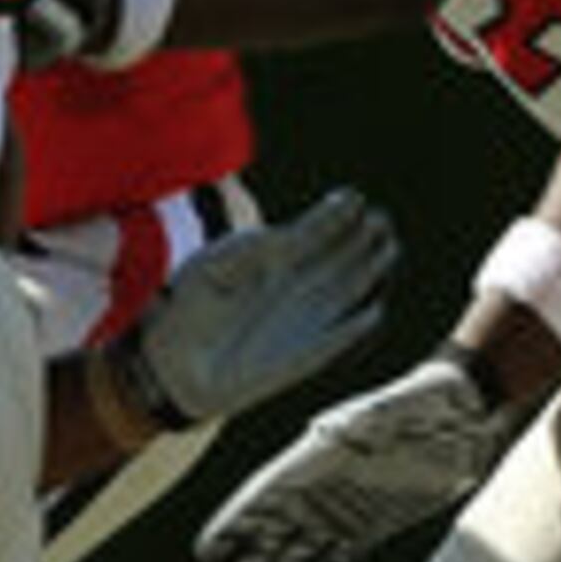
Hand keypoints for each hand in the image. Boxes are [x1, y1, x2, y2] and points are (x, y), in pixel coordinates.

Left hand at [107, 188, 399, 429]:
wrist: (172, 362)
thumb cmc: (191, 303)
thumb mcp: (222, 266)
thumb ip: (260, 249)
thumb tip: (302, 227)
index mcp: (275, 254)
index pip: (318, 228)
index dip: (339, 213)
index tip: (352, 199)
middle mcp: (299, 282)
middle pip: (346, 253)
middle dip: (368, 236)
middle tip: (379, 221)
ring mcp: (308, 317)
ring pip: (353, 289)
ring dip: (373, 270)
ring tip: (387, 249)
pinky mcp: (310, 354)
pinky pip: (343, 338)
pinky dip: (359, 327)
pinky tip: (374, 310)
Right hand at [193, 348, 525, 561]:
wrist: (460, 411)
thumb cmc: (419, 402)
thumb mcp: (386, 411)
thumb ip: (356, 428)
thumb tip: (333, 431)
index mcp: (313, 460)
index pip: (263, 497)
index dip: (233, 525)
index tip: (205, 554)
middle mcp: (318, 491)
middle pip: (274, 539)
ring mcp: (340, 512)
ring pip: (296, 560)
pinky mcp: (367, 530)